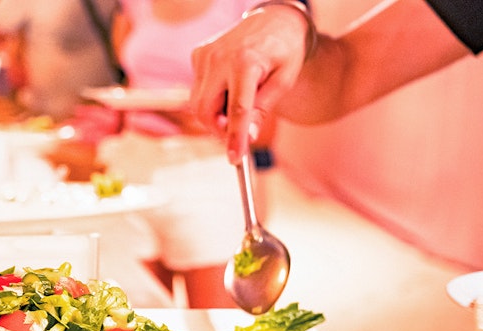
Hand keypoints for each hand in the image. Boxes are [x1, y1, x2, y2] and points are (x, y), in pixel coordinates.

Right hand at [189, 6, 311, 161]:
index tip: (235, 159)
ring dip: (215, 112)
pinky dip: (211, 97)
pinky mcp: (197, 55)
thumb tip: (247, 137)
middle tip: (236, 134)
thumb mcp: (284, 80)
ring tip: (238, 101)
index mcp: (246, 62)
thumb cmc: (284, 50)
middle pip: (205, 110)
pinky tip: (229, 85)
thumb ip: (264, 109)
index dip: (234, 138)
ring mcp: (204, 55)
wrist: (273, 18)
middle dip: (218, 128)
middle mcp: (219, 57)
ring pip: (198, 102)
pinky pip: (198, 89)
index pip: (236, 110)